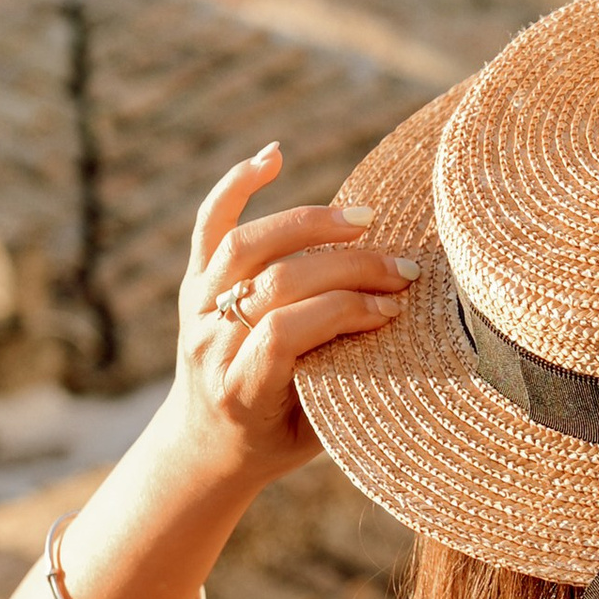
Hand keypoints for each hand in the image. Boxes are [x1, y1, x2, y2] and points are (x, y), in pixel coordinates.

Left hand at [172, 145, 417, 483]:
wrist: (207, 443)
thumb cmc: (275, 439)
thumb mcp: (315, 433)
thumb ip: (345, 383)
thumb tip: (402, 329)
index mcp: (238, 390)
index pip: (285, 334)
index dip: (342, 313)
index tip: (392, 310)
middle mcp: (210, 344)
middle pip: (275, 284)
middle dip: (346, 269)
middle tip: (401, 268)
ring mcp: (198, 308)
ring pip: (246, 246)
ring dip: (309, 224)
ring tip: (362, 220)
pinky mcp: (195, 282)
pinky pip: (210, 224)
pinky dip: (238, 185)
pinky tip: (274, 156)